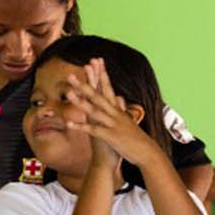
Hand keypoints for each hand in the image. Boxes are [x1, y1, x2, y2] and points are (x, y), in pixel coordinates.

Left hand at [66, 59, 164, 176]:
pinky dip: (81, 127)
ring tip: (68, 93)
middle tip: (70, 76)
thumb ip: (121, 108)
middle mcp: (115, 114)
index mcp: (118, 110)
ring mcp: (113, 124)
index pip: (108, 88)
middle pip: (97, 96)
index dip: (101, 74)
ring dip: (81, 102)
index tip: (95, 61)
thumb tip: (119, 97)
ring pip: (94, 110)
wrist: (147, 153)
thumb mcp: (128, 121)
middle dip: (84, 85)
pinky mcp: (111, 136)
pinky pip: (93, 130)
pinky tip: (68, 123)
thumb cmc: (136, 138)